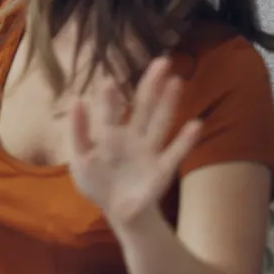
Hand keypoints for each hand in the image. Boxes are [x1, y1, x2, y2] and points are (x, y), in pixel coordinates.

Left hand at [66, 56, 202, 228]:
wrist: (118, 212)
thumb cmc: (98, 182)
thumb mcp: (80, 158)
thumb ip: (77, 131)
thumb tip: (77, 100)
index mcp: (111, 133)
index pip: (112, 110)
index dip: (111, 97)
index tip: (109, 82)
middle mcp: (134, 137)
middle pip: (144, 107)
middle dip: (152, 85)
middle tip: (162, 61)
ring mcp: (150, 152)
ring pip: (161, 122)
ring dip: (169, 103)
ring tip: (176, 81)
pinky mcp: (162, 170)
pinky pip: (175, 153)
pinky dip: (185, 140)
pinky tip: (196, 124)